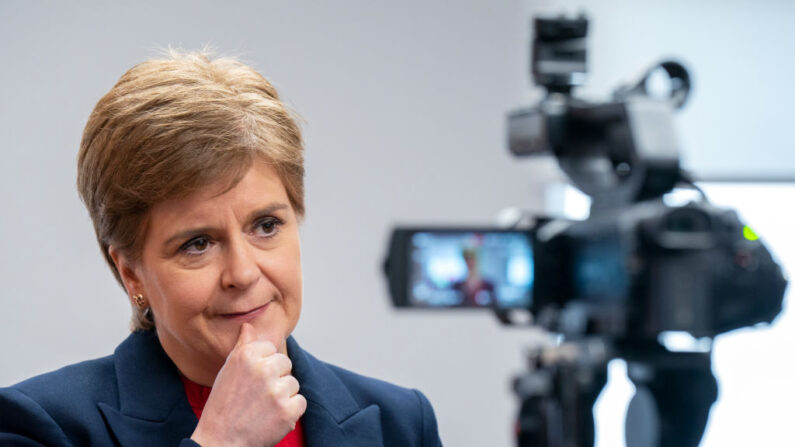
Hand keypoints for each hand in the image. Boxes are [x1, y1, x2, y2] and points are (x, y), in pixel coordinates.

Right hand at [190, 323, 306, 446]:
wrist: (220, 442)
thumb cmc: (223, 406)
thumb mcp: (228, 371)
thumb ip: (243, 347)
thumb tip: (249, 326)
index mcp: (247, 356)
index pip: (271, 348)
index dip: (263, 365)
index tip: (251, 380)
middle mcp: (262, 370)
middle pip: (285, 364)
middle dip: (276, 378)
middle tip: (257, 396)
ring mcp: (276, 391)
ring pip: (293, 384)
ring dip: (283, 396)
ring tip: (262, 408)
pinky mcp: (288, 411)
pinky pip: (300, 402)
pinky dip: (290, 411)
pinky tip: (272, 417)